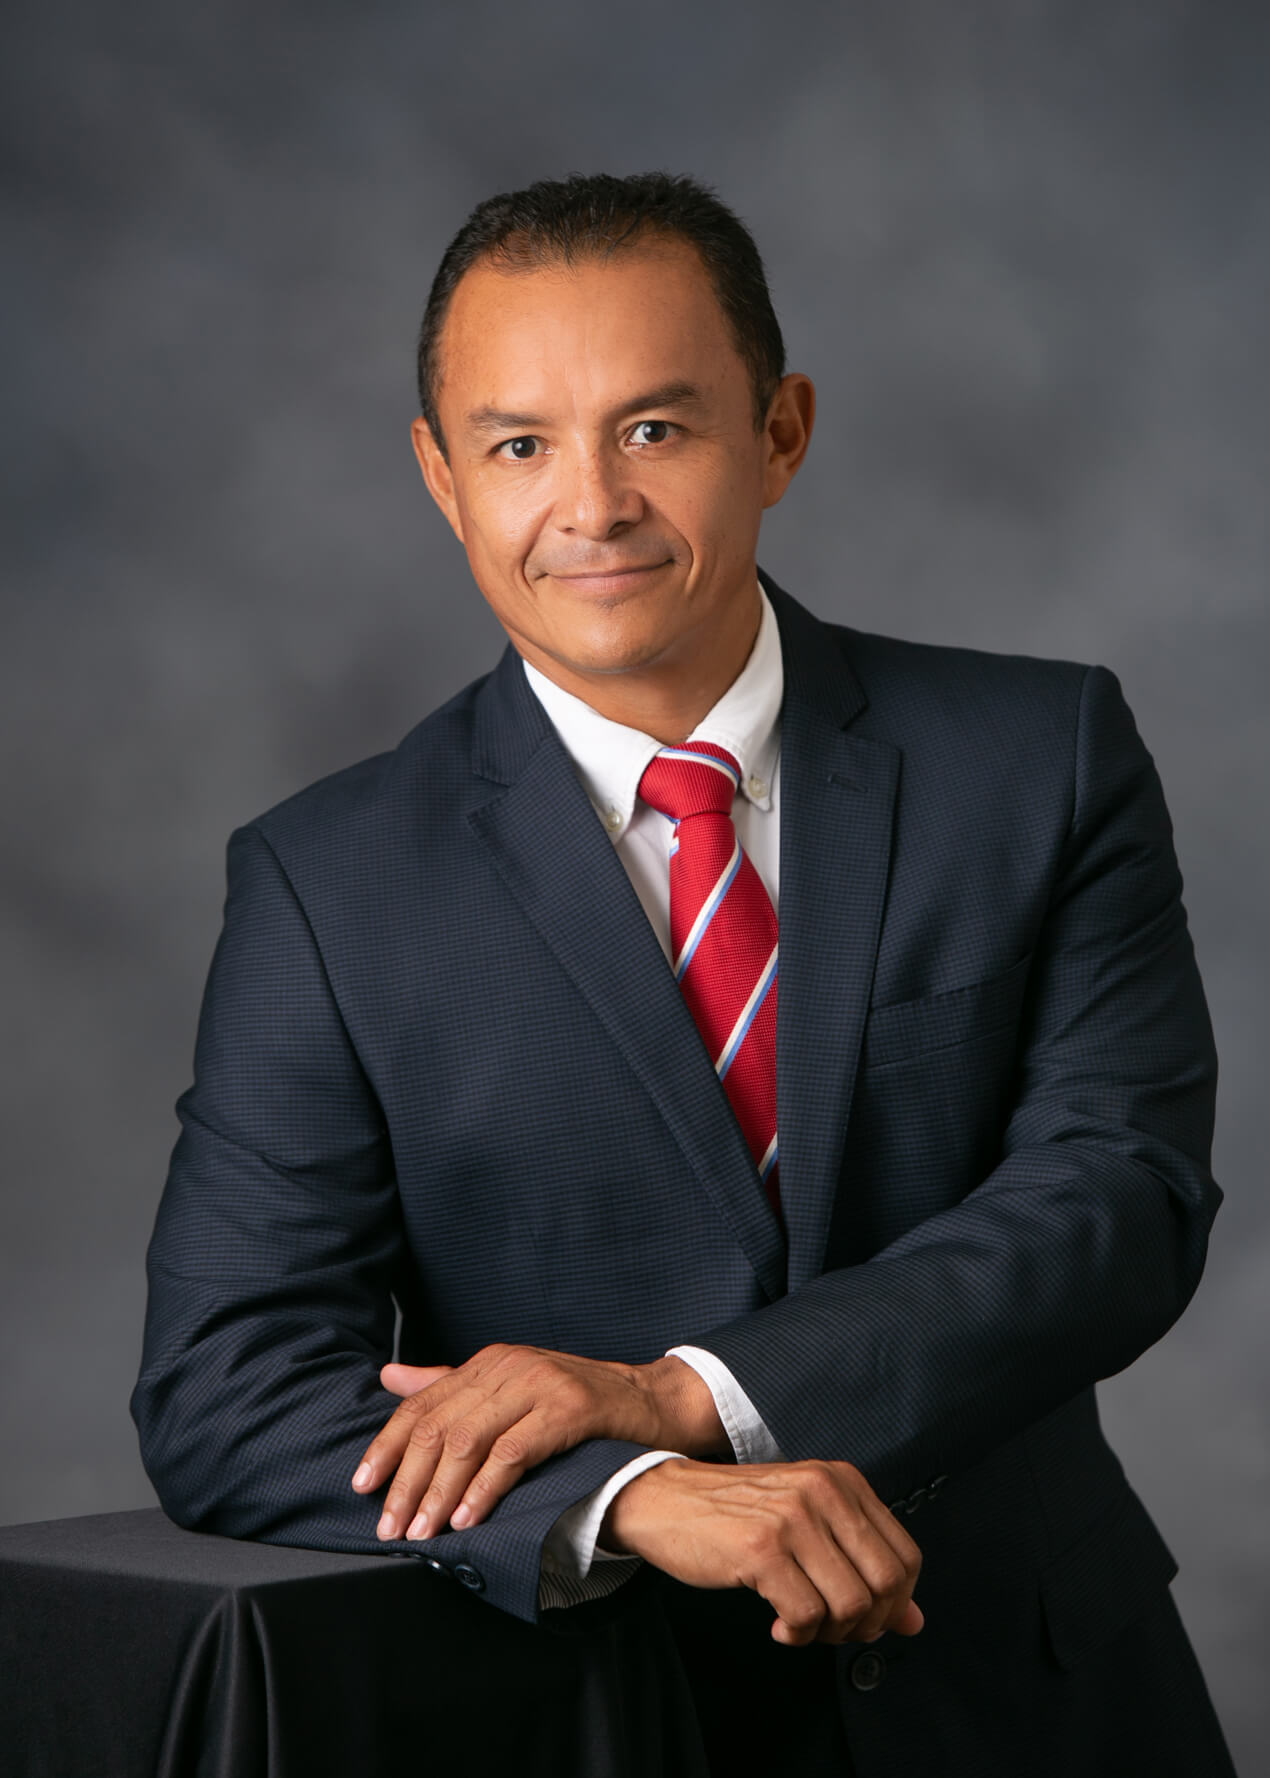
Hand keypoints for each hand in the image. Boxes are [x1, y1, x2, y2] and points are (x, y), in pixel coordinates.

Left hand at [351, 1345, 728, 1541]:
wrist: (653, 1403)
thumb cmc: (579, 1407)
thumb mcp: (511, 1391)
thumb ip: (450, 1386)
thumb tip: (389, 1378)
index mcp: (488, 1362)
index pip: (421, 1404)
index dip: (386, 1445)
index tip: (362, 1487)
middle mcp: (507, 1366)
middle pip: (438, 1425)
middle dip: (407, 1481)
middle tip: (389, 1526)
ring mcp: (537, 1384)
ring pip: (468, 1440)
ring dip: (438, 1493)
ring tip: (422, 1531)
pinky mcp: (567, 1409)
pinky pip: (512, 1453)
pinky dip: (483, 1489)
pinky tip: (467, 1518)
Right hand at [601, 1457, 923, 1646]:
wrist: (663, 1499)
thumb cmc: (735, 1515)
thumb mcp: (807, 1523)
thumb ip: (860, 1564)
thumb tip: (914, 1622)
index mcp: (842, 1481)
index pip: (906, 1556)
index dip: (895, 1603)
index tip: (865, 1617)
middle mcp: (824, 1491)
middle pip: (888, 1585)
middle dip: (867, 1624)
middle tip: (832, 1629)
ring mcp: (793, 1518)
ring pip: (851, 1605)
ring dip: (829, 1633)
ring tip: (801, 1624)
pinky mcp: (761, 1549)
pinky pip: (806, 1616)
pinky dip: (796, 1635)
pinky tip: (777, 1625)